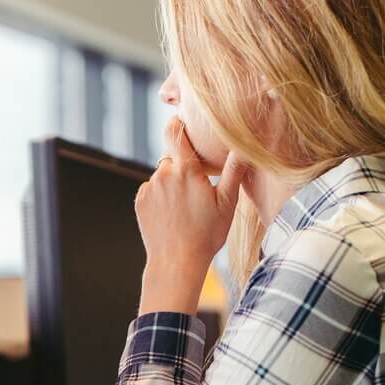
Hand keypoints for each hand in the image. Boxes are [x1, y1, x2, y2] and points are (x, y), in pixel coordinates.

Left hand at [136, 118, 247, 314]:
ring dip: (172, 183)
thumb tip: (244, 147)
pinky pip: (151, 190)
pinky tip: (172, 214)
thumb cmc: (207, 234)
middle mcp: (164, 173)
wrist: (177, 262)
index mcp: (186, 169)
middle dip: (183, 166)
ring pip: (162, 175)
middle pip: (172, 157)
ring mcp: (149, 188)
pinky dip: (160, 196)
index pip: (175, 131)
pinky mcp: (140, 201)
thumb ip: (234, 171)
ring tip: (186, 207)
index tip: (182, 121)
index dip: (178, 123)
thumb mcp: (227, 202)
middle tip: (197, 187)